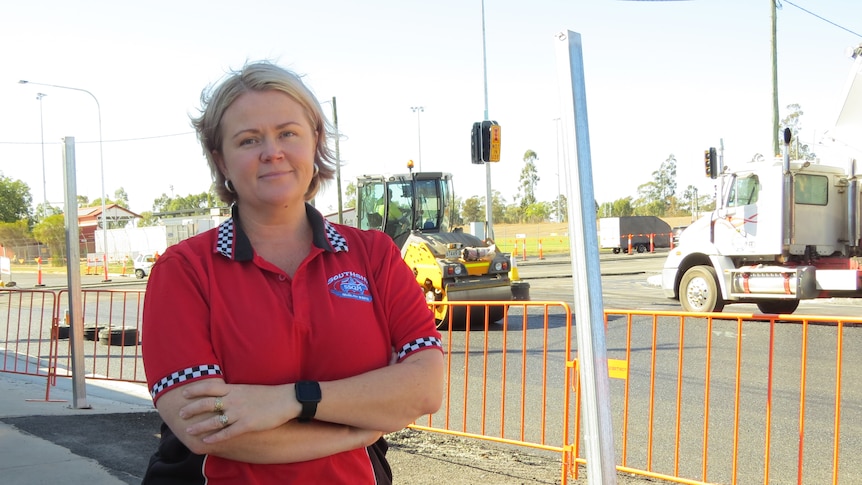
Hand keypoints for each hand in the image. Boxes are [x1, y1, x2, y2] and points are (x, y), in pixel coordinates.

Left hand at [178, 380, 296, 443]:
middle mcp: (234, 399)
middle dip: (191, 409)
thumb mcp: (248, 389)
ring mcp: (240, 412)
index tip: (184, 393)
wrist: (287, 399)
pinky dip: (215, 437)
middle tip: (181, 414)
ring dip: (199, 426)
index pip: (209, 386)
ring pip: (214, 420)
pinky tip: (206, 442)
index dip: (195, 389)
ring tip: (189, 430)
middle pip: (207, 403)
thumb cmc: (268, 394)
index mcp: (235, 389)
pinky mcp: (247, 424)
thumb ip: (234, 391)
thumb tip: (222, 394)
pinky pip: (227, 432)